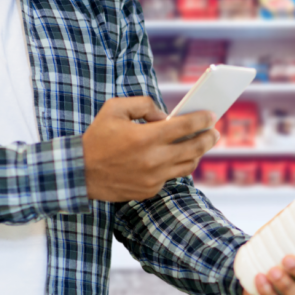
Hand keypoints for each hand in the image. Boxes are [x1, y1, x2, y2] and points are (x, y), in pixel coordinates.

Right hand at [81, 96, 218, 201]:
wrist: (80, 172)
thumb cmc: (97, 137)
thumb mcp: (115, 108)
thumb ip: (143, 104)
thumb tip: (164, 115)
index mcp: (146, 137)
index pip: (185, 127)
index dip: (202, 120)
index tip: (211, 116)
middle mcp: (153, 159)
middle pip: (193, 148)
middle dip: (208, 138)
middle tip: (214, 132)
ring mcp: (153, 178)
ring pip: (187, 166)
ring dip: (196, 154)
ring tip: (199, 145)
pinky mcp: (149, 190)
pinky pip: (170, 177)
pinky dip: (175, 166)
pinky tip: (174, 158)